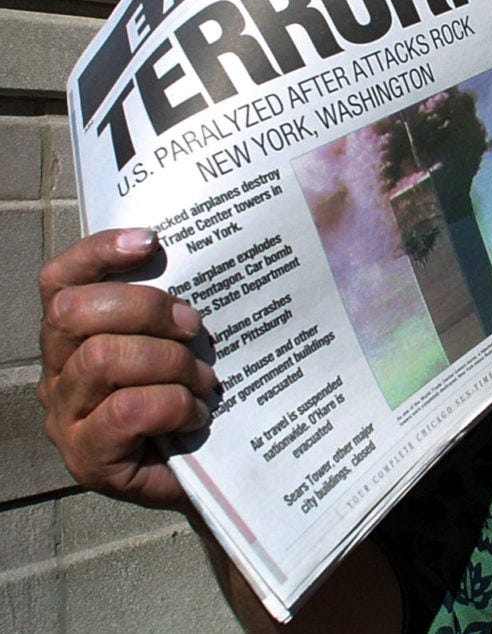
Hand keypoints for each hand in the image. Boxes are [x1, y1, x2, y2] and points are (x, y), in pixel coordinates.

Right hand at [38, 228, 216, 510]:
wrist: (206, 475)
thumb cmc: (191, 398)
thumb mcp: (181, 343)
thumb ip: (174, 306)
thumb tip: (209, 252)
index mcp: (74, 334)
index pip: (61, 280)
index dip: (98, 252)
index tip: (152, 240)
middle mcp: (57, 371)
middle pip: (75, 311)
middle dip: (144, 308)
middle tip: (194, 326)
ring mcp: (66, 416)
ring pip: (103, 358)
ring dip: (168, 362)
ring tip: (204, 378)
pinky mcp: (87, 457)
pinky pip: (126, 410)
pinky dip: (173, 404)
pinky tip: (197, 414)